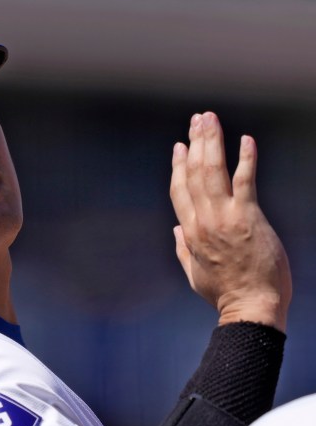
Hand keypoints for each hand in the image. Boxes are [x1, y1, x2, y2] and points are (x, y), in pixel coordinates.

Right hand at [170, 112, 290, 331]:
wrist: (251, 306)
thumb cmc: (225, 292)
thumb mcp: (194, 273)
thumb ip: (182, 248)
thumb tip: (175, 229)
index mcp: (191, 232)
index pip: (180, 190)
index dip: (179, 166)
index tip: (180, 146)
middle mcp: (204, 220)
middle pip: (195, 173)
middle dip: (196, 142)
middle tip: (198, 119)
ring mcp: (225, 217)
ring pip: (213, 172)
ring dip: (212, 142)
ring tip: (211, 119)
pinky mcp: (249, 217)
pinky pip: (245, 181)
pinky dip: (245, 159)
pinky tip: (246, 140)